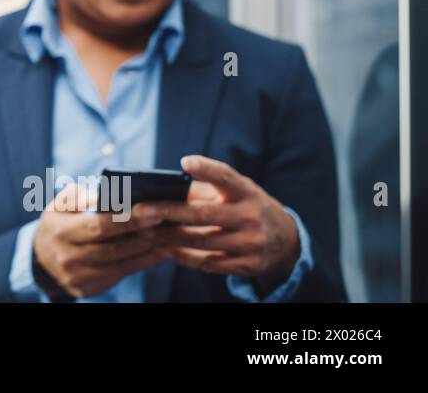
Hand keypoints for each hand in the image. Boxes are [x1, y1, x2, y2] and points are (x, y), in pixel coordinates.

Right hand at [32, 181, 166, 297]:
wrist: (42, 258)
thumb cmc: (58, 224)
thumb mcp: (59, 205)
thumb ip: (78, 196)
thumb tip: (100, 197)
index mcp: (60, 232)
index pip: (98, 226)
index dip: (126, 220)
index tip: (149, 211)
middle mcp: (68, 257)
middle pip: (113, 248)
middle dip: (141, 235)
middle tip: (163, 223)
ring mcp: (78, 276)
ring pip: (120, 264)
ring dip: (146, 251)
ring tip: (165, 237)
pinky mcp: (88, 289)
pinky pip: (120, 275)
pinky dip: (141, 264)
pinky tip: (156, 252)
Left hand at [140, 155, 299, 291]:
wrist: (286, 241)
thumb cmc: (248, 208)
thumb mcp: (237, 193)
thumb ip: (206, 189)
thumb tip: (164, 188)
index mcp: (247, 192)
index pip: (227, 177)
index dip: (207, 169)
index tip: (185, 161)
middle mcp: (251, 216)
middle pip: (203, 214)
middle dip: (168, 211)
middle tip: (140, 210)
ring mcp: (251, 243)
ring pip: (201, 241)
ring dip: (169, 237)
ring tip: (144, 231)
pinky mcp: (248, 265)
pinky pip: (209, 263)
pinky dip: (184, 256)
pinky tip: (165, 249)